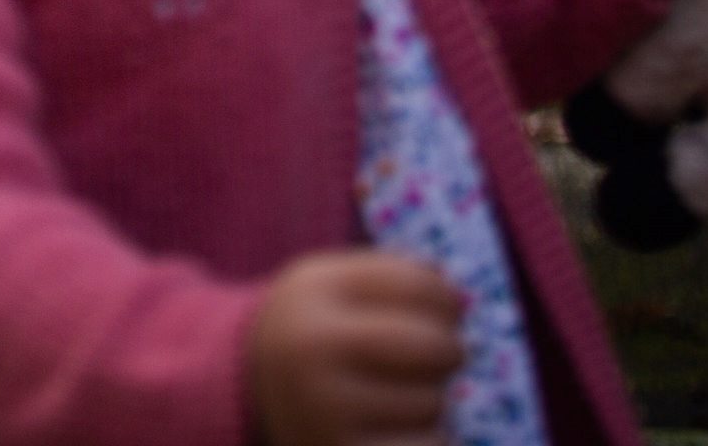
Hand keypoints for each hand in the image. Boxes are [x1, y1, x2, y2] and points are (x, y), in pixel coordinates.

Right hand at [249, 250, 463, 445]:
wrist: (245, 389)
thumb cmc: (315, 329)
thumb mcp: (335, 283)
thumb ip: (400, 277)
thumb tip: (462, 302)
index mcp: (312, 290)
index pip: (421, 285)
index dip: (446, 300)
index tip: (441, 311)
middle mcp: (312, 348)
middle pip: (435, 346)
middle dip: (447, 351)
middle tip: (429, 356)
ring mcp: (324, 409)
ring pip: (434, 404)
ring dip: (429, 401)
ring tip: (391, 395)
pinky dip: (425, 440)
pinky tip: (394, 431)